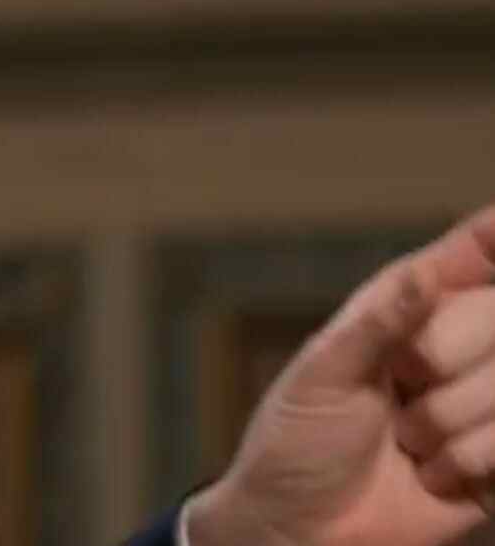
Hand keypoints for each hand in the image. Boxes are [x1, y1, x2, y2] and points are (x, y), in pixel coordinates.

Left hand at [188, 203, 494, 545]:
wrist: (302, 530)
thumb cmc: (295, 443)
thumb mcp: (321, 375)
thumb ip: (377, 323)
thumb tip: (423, 274)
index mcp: (407, 309)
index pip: (472, 252)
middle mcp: (455, 347)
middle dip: (447, 357)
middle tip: (404, 389)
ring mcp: (483, 401)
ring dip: (451, 422)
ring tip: (406, 441)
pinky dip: (471, 461)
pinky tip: (433, 475)